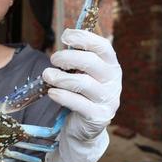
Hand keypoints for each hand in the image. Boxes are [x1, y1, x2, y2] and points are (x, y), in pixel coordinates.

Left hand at [42, 29, 121, 161]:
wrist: (84, 125)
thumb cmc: (81, 93)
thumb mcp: (82, 72)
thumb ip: (77, 56)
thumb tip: (66, 35)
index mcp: (111, 65)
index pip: (102, 46)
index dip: (84, 38)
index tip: (65, 36)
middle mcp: (114, 81)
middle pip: (91, 62)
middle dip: (68, 58)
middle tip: (53, 59)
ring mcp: (109, 99)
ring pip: (84, 83)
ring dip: (61, 77)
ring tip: (47, 76)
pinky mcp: (99, 116)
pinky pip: (79, 104)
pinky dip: (63, 96)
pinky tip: (52, 92)